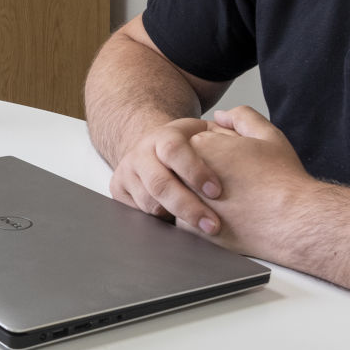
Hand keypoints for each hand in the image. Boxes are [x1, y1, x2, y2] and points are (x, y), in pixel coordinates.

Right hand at [108, 116, 223, 232]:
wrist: (156, 151)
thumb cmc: (191, 148)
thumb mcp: (210, 132)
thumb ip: (231, 125)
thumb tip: (230, 120)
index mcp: (164, 136)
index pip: (174, 150)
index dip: (195, 171)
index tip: (217, 192)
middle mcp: (141, 152)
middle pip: (159, 183)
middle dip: (187, 206)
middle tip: (212, 225)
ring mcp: (127, 172)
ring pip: (149, 203)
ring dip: (176, 219)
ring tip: (201, 229)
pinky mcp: (118, 190)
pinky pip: (138, 214)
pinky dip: (160, 223)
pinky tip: (180, 227)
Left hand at [186, 106, 312, 247]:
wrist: (292, 222)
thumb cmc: (283, 180)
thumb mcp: (267, 134)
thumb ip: (241, 117)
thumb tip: (220, 116)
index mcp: (200, 146)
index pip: (203, 142)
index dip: (228, 152)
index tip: (246, 163)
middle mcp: (186, 174)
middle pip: (192, 167)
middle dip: (212, 173)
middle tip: (243, 182)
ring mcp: (187, 204)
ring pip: (189, 194)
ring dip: (206, 195)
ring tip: (240, 199)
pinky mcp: (193, 230)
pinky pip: (192, 220)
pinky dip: (207, 218)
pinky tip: (232, 217)